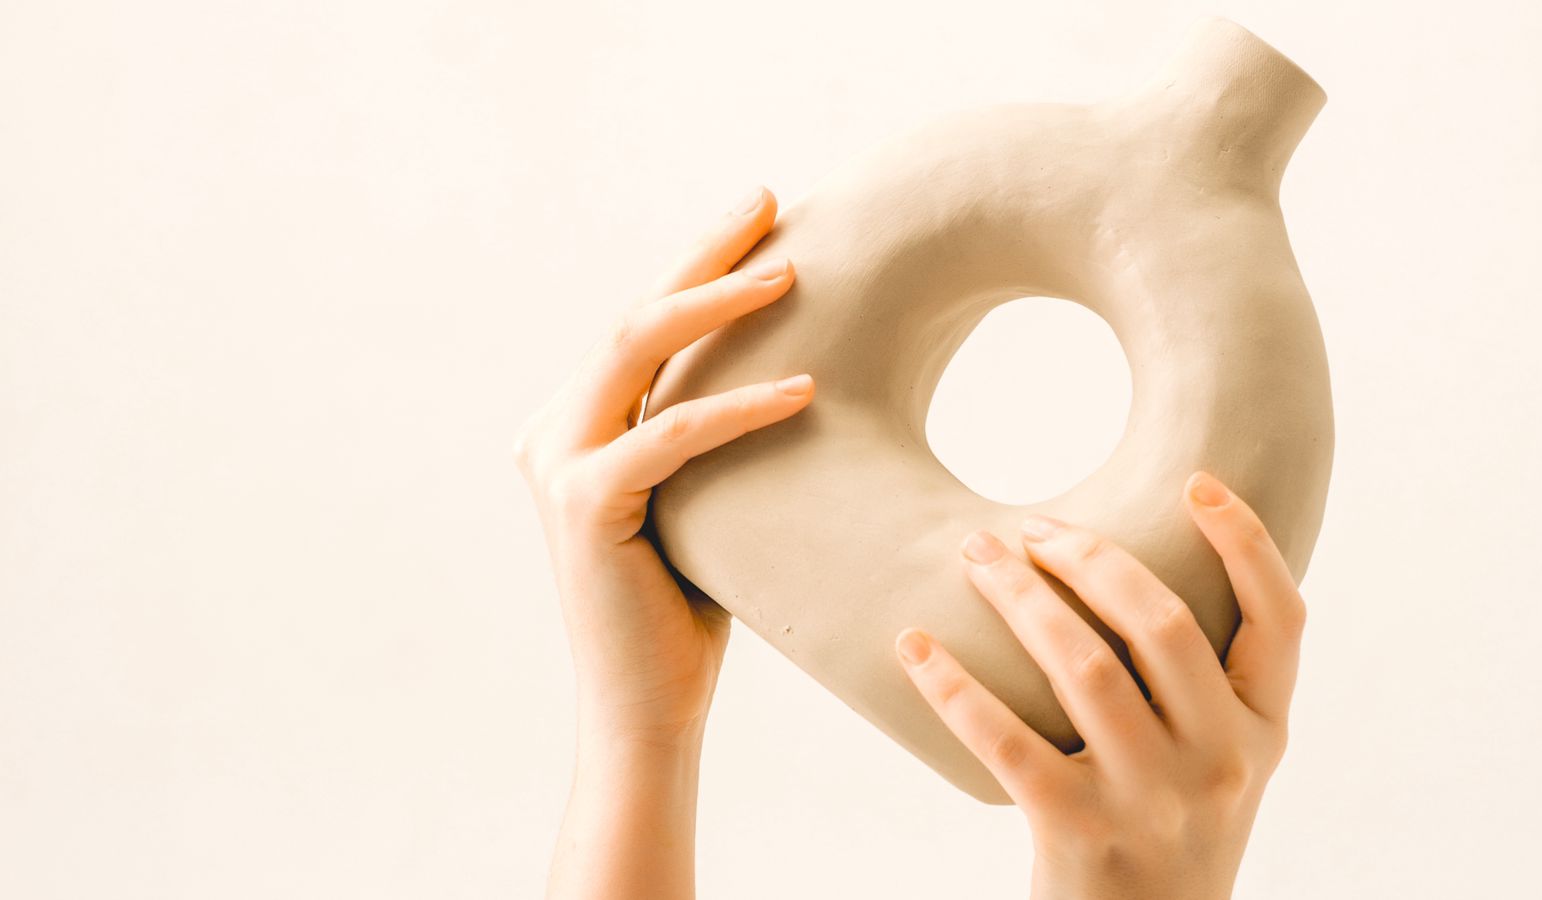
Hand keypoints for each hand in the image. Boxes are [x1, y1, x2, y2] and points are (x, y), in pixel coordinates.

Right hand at [516, 185, 813, 899]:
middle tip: (768, 201)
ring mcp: (555, 465)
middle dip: (703, 253)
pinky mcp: (582, 504)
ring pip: (637, 347)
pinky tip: (806, 388)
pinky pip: (671, 432)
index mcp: (573, 426)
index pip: (641, 325)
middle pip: (633, 313)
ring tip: (791, 269)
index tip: (761, 221)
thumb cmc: (685, 613)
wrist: (646, 710)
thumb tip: (786, 367)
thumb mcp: (698, 500)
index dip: (698, 265)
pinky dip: (740, 407)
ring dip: (718, 302)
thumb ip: (701, 437)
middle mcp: (550, 432)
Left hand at [895, 471, 1305, 899]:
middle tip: (1026, 527)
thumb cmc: (1167, 832)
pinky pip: (1008, 742)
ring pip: (1084, 667)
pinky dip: (954, 686)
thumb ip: (1202, 686)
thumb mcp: (1216, 765)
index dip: (1245, 541)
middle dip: (1089, 557)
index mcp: (1262, 733)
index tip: (1195, 480)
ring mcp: (1153, 801)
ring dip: (1020, 597)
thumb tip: (1132, 570)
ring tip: (973, 554)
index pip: (1282, 620)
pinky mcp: (1080, 834)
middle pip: (1162, 625)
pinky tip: (914, 645)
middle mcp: (1222, 762)